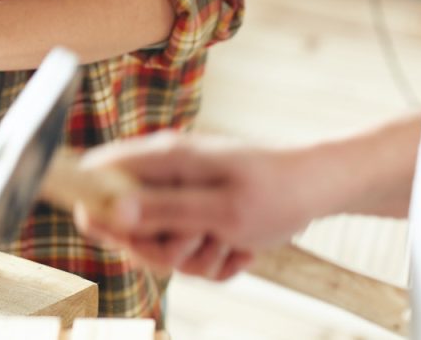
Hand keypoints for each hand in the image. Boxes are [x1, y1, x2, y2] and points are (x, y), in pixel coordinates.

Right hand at [74, 132, 313, 277]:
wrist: (321, 190)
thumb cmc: (276, 192)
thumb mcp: (220, 210)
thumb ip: (164, 210)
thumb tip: (113, 212)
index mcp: (163, 158)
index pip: (99, 174)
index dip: (99, 211)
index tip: (126, 238)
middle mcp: (166, 175)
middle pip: (126, 226)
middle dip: (159, 249)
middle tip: (194, 245)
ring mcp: (182, 197)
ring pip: (160, 247)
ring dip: (193, 259)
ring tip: (228, 243)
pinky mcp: (199, 218)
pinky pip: (188, 255)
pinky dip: (213, 261)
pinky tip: (241, 250)